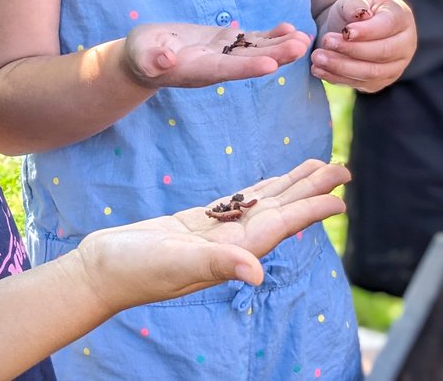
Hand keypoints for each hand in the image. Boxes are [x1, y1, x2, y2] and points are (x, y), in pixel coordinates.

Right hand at [73, 159, 349, 312]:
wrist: (100, 271)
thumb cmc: (134, 271)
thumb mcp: (175, 264)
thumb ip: (216, 264)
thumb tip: (256, 274)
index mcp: (232, 250)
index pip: (281, 225)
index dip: (312, 209)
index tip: (340, 195)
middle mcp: (231, 242)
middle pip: (280, 211)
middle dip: (311, 190)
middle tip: (342, 168)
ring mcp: (215, 233)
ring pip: (262, 204)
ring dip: (290, 187)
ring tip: (315, 169)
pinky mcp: (196, 224)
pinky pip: (237, 203)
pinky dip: (257, 191)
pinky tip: (268, 185)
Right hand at [124, 22, 310, 89]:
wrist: (146, 57)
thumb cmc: (140, 55)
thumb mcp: (141, 55)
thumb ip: (152, 59)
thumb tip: (164, 60)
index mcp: (196, 70)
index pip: (225, 70)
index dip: (247, 68)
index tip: (270, 65)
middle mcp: (215, 66)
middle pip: (249, 62)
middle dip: (276, 55)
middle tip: (301, 47)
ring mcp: (222, 56)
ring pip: (256, 51)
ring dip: (280, 46)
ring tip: (304, 38)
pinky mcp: (225, 44)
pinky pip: (251, 41)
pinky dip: (270, 35)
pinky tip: (290, 29)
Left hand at [312, 0, 414, 92]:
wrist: (347, 28)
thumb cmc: (353, 10)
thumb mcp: (352, 0)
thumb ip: (355, 5)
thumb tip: (361, 15)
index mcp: (402, 18)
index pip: (388, 26)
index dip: (367, 31)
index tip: (345, 31)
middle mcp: (405, 45)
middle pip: (381, 52)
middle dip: (351, 50)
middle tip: (326, 42)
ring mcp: (395, 67)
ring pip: (371, 73)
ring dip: (341, 66)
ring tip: (318, 58)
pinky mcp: (379, 82)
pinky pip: (360, 84)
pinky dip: (337, 78)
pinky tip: (319, 69)